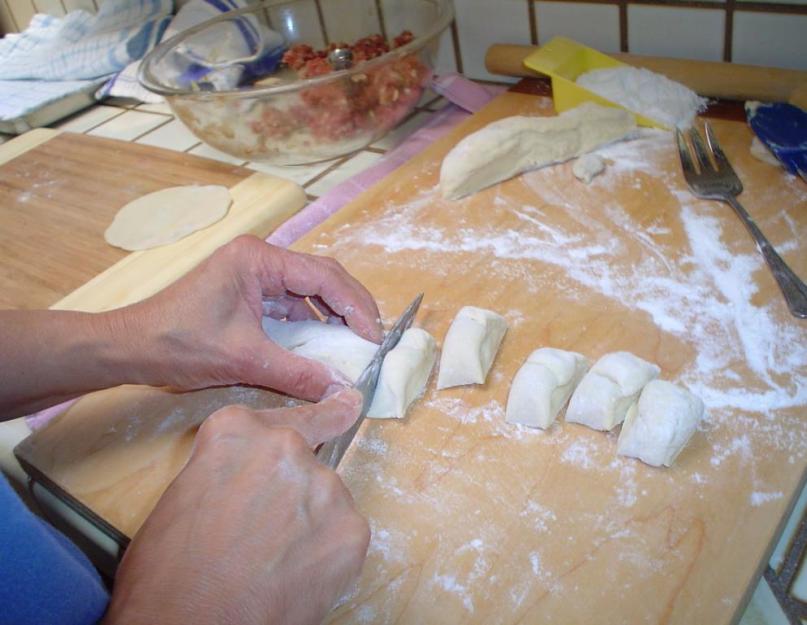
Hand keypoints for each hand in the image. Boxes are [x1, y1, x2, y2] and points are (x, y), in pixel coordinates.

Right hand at [103, 388, 369, 624]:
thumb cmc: (167, 575)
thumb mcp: (184, 495)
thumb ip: (229, 467)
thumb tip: (250, 476)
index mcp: (237, 432)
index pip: (290, 414)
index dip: (316, 418)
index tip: (345, 405)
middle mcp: (286, 448)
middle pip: (306, 459)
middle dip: (294, 489)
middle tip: (270, 530)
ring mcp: (324, 487)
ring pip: (327, 498)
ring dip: (310, 522)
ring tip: (274, 561)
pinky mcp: (351, 529)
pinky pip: (344, 533)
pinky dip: (328, 553)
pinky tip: (297, 575)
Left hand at [117, 235, 382, 400]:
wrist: (131, 348)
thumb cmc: (180, 343)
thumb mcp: (244, 359)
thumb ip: (297, 372)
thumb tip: (341, 390)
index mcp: (258, 259)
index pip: (323, 276)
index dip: (355, 306)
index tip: (374, 338)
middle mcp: (260, 259)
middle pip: (321, 277)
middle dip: (351, 307)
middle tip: (373, 340)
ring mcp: (254, 275)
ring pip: (309, 291)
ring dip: (333, 316)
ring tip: (356, 344)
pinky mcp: (249, 294)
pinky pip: (291, 306)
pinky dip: (312, 324)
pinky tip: (325, 345)